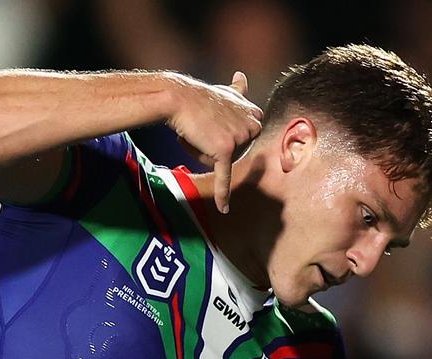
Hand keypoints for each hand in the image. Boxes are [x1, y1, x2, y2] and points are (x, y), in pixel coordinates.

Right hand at [167, 71, 262, 212]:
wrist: (178, 97)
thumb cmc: (197, 97)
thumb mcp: (223, 91)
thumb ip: (237, 91)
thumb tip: (241, 76)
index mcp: (253, 113)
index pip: (244, 138)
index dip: (226, 136)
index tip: (214, 127)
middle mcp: (250, 124)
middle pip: (233, 152)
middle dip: (215, 147)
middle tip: (200, 130)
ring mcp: (239, 138)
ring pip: (221, 161)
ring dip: (203, 153)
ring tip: (194, 134)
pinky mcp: (225, 150)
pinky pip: (224, 176)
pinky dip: (223, 194)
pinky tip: (224, 209)